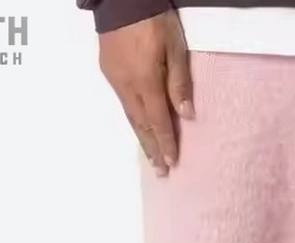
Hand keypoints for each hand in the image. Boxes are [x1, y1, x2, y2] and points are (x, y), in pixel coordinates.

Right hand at [99, 12, 192, 175]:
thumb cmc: (153, 18)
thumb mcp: (175, 47)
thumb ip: (179, 82)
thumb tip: (186, 115)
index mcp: (146, 82)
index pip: (158, 121)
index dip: (166, 143)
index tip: (172, 164)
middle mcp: (127, 86)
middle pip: (142, 126)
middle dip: (152, 150)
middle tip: (160, 172)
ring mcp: (116, 80)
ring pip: (131, 117)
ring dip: (142, 139)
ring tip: (151, 158)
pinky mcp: (109, 71)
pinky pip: (124, 104)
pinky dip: (134, 122)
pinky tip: (139, 128)